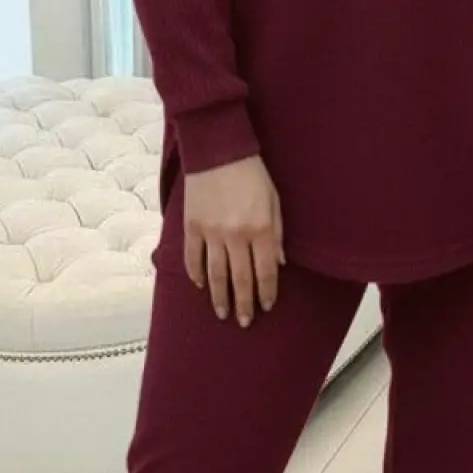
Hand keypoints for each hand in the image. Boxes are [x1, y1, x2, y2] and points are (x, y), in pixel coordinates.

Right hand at [183, 155, 284, 326]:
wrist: (218, 150)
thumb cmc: (252, 173)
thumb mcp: (275, 200)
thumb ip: (278, 233)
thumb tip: (279, 263)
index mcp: (260, 229)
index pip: (265, 271)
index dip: (266, 293)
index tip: (266, 307)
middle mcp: (236, 235)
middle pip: (240, 279)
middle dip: (244, 304)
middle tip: (244, 322)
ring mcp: (211, 232)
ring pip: (215, 274)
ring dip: (219, 297)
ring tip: (222, 313)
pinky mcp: (192, 226)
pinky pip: (192, 257)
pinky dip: (195, 273)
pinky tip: (199, 285)